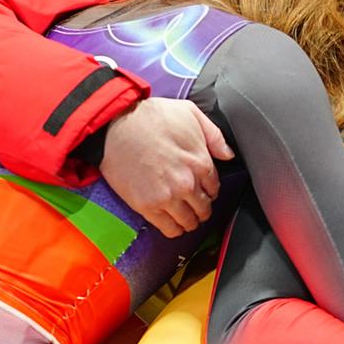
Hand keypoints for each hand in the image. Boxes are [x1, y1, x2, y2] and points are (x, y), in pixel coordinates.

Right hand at [99, 97, 234, 237]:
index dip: (209, 191)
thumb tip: (228, 155)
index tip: (203, 190)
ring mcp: (167, 197)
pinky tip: (173, 224)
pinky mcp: (147, 206)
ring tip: (185, 217)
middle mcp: (187, 184)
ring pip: (189, 222)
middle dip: (202, 208)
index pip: (215, 189)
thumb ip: (214, 135)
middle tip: (195, 206)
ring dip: (189, 221)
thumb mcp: (190, 113)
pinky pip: (169, 229)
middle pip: (204, 208)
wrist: (115, 125)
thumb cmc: (152, 116)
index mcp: (201, 162)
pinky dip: (174, 230)